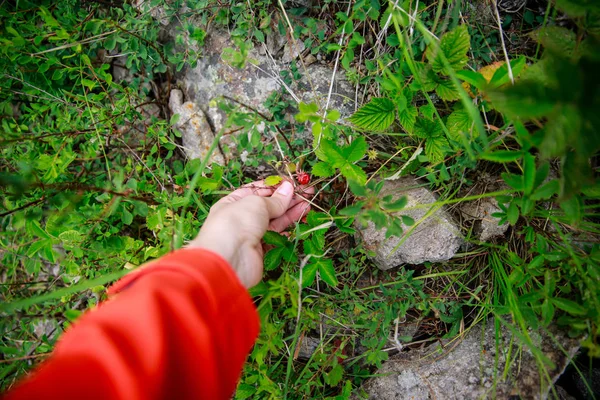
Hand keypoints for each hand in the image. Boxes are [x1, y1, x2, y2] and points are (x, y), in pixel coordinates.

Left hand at [188, 180, 312, 287]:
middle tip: (307, 193)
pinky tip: (300, 221)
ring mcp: (250, 234)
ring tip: (308, 204)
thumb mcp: (256, 203)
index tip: (292, 183)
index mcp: (233, 202)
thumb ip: (275, 200)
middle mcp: (241, 218)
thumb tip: (288, 189)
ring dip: (291, 212)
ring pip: (274, 221)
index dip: (275, 186)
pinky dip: (287, 229)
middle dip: (287, 199)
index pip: (257, 190)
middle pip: (268, 205)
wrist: (230, 259)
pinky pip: (276, 237)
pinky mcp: (260, 250)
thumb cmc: (236, 223)